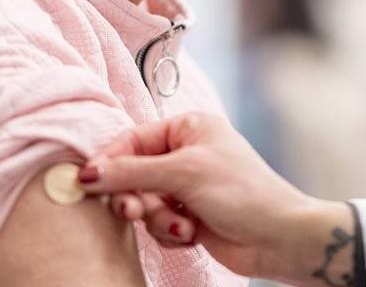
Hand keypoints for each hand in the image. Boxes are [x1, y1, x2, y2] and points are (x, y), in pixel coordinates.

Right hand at [76, 112, 355, 285]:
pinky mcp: (190, 215)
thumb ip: (132, 172)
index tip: (87, 183)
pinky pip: (158, 223)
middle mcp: (187, 153)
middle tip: (133, 211)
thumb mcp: (184, 174)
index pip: (132, 140)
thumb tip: (86, 172)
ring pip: (144, 202)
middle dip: (135, 196)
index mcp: (189, 127)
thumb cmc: (243, 192)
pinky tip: (193, 234)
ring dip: (157, 218)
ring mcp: (188, 186)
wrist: (279, 237)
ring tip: (180, 225)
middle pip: (133, 173)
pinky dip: (170, 231)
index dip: (109, 162)